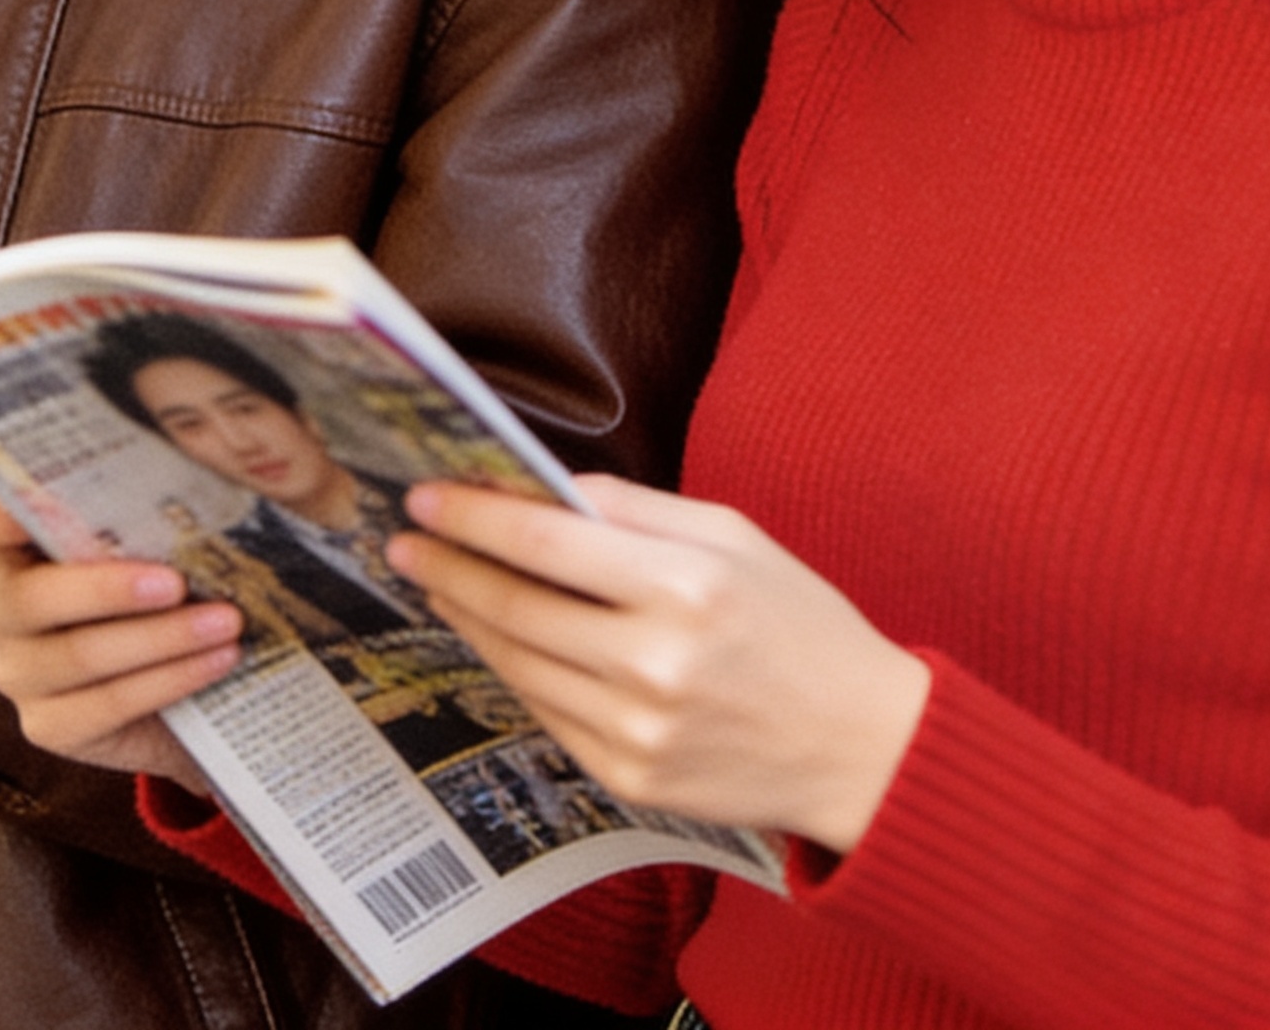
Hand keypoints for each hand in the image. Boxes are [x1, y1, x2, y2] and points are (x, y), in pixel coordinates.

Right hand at [0, 491, 227, 791]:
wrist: (172, 686)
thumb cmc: (156, 584)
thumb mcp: (147, 542)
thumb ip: (145, 513)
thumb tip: (199, 467)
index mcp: (9, 546)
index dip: (6, 513)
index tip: (45, 499)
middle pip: (34, 599)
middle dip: (110, 589)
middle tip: (177, 582)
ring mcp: (17, 672)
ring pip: (80, 656)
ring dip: (162, 638)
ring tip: (226, 622)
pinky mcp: (47, 725)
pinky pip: (106, 706)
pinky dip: (168, 681)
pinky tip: (215, 661)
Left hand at [392, 474, 928, 855]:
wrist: (864, 748)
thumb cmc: (801, 623)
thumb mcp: (733, 535)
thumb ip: (636, 510)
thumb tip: (547, 488)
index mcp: (684, 587)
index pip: (546, 545)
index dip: (474, 518)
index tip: (425, 497)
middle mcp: (654, 665)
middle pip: (518, 608)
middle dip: (449, 567)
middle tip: (406, 539)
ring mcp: (637, 733)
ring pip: (521, 664)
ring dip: (468, 618)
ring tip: (437, 580)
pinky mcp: (630, 780)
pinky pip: (549, 713)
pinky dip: (515, 669)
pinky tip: (496, 637)